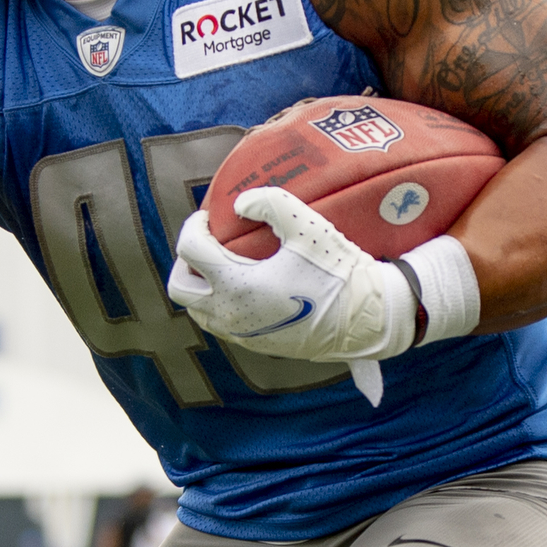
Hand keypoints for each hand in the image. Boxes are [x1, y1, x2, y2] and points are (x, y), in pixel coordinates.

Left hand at [169, 193, 418, 402]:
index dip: (194, 226)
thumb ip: (271, 202)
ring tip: (223, 266)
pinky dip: (220, 303)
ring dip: (202, 286)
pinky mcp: (257, 344)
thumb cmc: (338, 273)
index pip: (190, 250)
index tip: (209, 218)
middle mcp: (232, 314)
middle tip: (207, 245)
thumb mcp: (309, 227)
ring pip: (199, 311)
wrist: (366, 320)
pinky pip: (222, 324)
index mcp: (237, 285)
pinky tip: (245, 287)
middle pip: (180, 289)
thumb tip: (240, 204)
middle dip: (186, 262)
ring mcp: (243, 334)